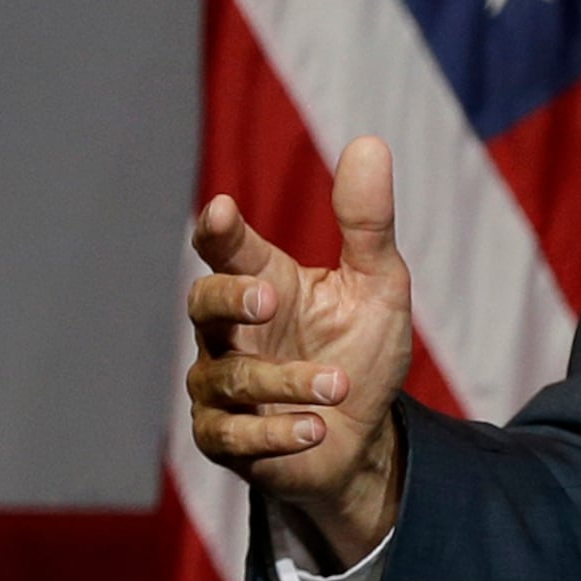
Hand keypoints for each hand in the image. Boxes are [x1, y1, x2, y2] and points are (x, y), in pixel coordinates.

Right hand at [185, 136, 415, 568]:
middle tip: (269, 297)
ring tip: (338, 385)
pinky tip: (312, 429)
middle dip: (230, 298)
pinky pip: (230, 435)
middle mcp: (230, 332)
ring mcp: (220, 387)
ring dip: (285, 381)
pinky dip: (273, 433)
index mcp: (262, 282)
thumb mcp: (378, 285)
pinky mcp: (224, 438)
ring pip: (229, 377)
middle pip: (202, 304)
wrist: (363, 438)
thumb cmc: (360, 351)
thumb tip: (370, 142)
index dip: (218, 231)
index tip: (221, 211)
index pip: (226, 250)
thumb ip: (367, 224)